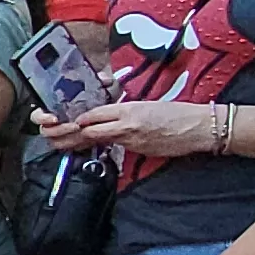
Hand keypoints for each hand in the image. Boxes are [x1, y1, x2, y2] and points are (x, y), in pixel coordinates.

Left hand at [38, 97, 218, 159]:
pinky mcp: (139, 151)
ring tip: (65, 143)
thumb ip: (124, 109)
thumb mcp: (147, 103)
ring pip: (101, 141)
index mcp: (129, 109)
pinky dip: (104, 147)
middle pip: (91, 130)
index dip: (78, 118)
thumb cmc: (175, 112)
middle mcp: (127, 125)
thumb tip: (105, 115)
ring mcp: (132, 140)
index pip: (95, 114)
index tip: (65, 119)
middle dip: (72, 133)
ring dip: (82, 142)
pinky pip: (117, 148)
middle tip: (56, 134)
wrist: (198, 127)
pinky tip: (92, 148)